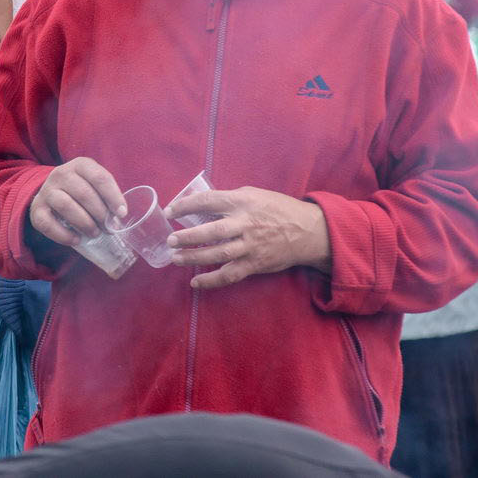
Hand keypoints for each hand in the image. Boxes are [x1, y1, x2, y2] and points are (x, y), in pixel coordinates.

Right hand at [28, 158, 126, 245]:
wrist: (51, 192)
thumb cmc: (80, 191)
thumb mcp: (94, 186)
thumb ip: (105, 198)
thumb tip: (116, 221)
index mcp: (80, 165)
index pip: (100, 178)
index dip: (113, 196)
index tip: (122, 213)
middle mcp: (61, 173)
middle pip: (84, 193)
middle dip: (100, 214)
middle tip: (108, 228)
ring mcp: (46, 190)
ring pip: (66, 206)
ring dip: (84, 223)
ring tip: (95, 233)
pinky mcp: (36, 209)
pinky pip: (48, 223)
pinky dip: (64, 235)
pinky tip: (76, 239)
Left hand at [166, 187, 330, 289]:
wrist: (307, 231)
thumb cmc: (278, 209)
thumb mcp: (254, 194)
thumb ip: (228, 199)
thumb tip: (199, 202)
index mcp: (243, 201)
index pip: (209, 201)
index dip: (186, 205)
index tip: (170, 210)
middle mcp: (245, 223)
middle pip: (212, 231)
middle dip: (188, 237)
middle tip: (170, 239)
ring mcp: (250, 246)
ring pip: (219, 254)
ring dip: (194, 258)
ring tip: (176, 259)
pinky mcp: (255, 264)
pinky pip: (230, 275)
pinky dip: (212, 280)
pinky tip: (195, 282)